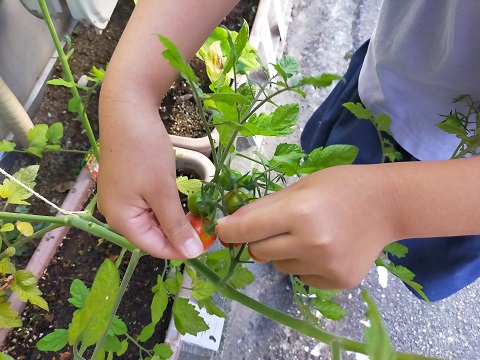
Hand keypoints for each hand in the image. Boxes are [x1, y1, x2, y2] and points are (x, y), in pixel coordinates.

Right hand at [97, 103, 203, 258]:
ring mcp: (122, 199)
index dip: (179, 250)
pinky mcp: (129, 186)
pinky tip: (183, 206)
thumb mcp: (163, 191)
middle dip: (179, 235)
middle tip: (206, 230)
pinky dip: (167, 208)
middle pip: (151, 235)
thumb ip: (176, 225)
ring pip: (152, 220)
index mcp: (121, 219)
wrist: (128, 110)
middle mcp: (117, 213)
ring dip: (175, 221)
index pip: (152, 247)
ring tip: (198, 219)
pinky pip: (149, 206)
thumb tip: (192, 254)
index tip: (206, 246)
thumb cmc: (144, 152)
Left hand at [215, 165, 395, 288]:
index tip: (222, 230)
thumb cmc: (341, 186)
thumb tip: (231, 225)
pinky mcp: (337, 282)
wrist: (388, 205)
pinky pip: (301, 276)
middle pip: (259, 251)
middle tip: (278, 224)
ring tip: (307, 234)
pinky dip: (302, 264)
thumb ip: (264, 207)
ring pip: (279, 266)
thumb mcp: (300, 187)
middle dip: (259, 238)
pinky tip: (323, 248)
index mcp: (300, 213)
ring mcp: (326, 266)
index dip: (230, 231)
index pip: (248, 230)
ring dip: (282, 252)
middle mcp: (311, 244)